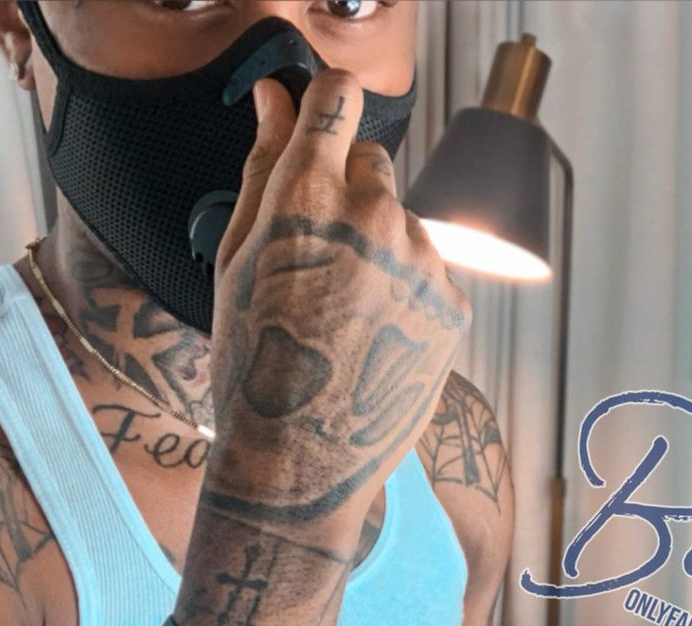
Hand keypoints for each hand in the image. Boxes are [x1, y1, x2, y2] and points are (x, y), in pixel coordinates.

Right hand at [204, 70, 470, 557]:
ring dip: (380, 253)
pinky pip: (429, 276)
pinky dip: (406, 296)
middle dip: (347, 196)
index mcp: (309, 196)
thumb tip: (275, 99)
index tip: (319, 131)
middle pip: (373, 164)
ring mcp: (423, 262)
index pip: (337, 98)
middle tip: (316, 270)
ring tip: (344, 322)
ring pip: (403, 226)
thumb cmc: (253, 365)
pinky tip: (373, 343)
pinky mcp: (453, 305)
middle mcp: (375, 216)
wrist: (300, 462)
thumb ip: (263, 169)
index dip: (326, 110)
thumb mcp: (237, 263)